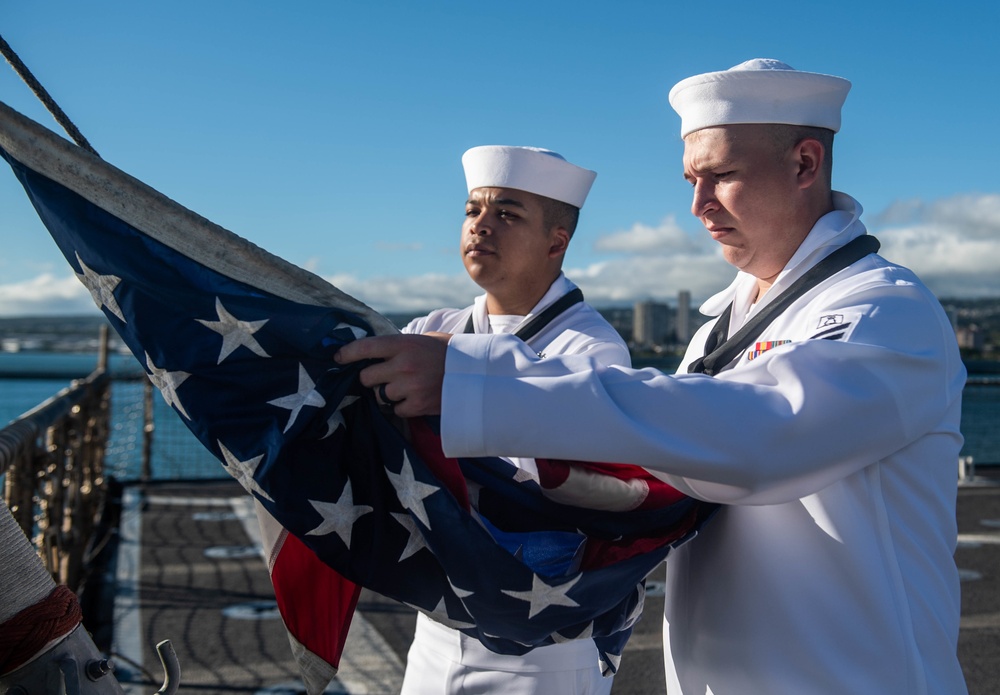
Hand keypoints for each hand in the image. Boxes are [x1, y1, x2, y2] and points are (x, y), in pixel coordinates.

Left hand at [335, 333, 449, 417]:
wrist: (476, 374)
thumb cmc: (448, 353)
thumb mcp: (424, 339)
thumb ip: (398, 345)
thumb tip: (371, 351)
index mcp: (403, 344)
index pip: (365, 348)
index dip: (347, 353)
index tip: (337, 358)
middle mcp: (403, 365)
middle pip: (366, 377)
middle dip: (371, 378)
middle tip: (383, 377)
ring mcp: (409, 387)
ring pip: (379, 396)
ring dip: (386, 394)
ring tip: (403, 388)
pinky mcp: (417, 405)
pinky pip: (395, 410)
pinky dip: (401, 406)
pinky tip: (414, 398)